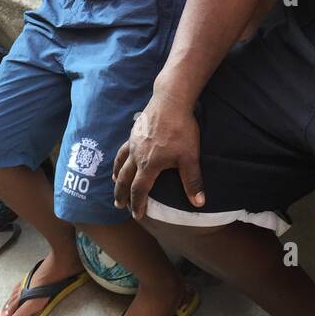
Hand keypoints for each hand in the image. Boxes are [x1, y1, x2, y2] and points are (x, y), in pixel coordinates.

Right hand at [112, 93, 203, 218]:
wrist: (171, 101)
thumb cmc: (181, 129)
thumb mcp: (189, 157)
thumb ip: (192, 181)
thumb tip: (199, 203)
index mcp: (149, 165)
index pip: (139, 190)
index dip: (137, 204)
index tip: (137, 215)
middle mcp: (137, 155)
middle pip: (124, 178)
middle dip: (121, 193)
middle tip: (118, 204)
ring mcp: (134, 142)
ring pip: (121, 161)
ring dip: (117, 175)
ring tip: (115, 181)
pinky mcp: (135, 130)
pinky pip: (124, 148)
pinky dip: (120, 157)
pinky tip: (124, 156)